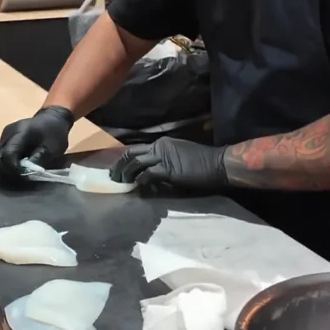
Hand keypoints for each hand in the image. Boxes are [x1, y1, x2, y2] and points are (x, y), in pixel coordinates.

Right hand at [0, 106, 74, 178]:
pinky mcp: (4, 140)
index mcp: (21, 132)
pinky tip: (18, 167)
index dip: (13, 169)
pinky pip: (0, 156)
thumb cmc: (55, 133)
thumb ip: (39, 160)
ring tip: (20, 174)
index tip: (23, 177)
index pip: (8, 154)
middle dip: (7, 172)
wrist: (52, 118)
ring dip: (7, 169)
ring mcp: (4, 136)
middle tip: (20, 179)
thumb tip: (25, 173)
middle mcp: (8, 133)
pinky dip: (7, 165)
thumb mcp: (54, 148)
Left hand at [110, 138, 228, 189]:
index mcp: (162, 144)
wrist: (217, 164)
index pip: (136, 150)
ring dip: (126, 174)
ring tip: (121, 183)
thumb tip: (148, 176)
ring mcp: (164, 157)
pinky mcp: (169, 169)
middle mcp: (159, 147)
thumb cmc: (201, 163)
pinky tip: (138, 186)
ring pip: (136, 163)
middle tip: (113, 177)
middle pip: (131, 154)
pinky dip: (141, 180)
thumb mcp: (178, 158)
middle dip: (119, 166)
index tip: (116, 169)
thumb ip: (163, 163)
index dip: (123, 159)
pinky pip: (148, 174)